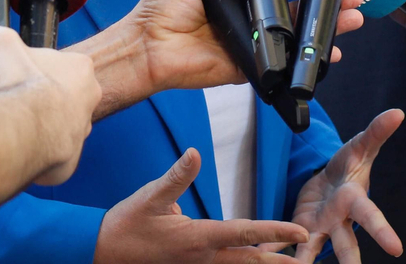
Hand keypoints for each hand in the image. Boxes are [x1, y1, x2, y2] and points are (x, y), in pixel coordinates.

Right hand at [0, 5, 97, 184]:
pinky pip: (55, 158)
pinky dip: (39, 156)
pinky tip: (20, 151)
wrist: (21, 131)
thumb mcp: (0, 46)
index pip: (68, 66)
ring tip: (18, 128)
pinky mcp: (68, 162)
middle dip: (47, 100)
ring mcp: (81, 133)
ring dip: (44, 128)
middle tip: (22, 103)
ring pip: (63, 128)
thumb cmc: (19, 85)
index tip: (27, 76)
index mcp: (81, 70)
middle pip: (69, 98)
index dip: (44, 70)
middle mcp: (89, 102)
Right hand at [94, 149, 307, 263]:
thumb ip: (176, 176)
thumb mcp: (150, 196)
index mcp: (198, 240)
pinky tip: (249, 258)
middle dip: (279, 260)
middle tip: (305, 257)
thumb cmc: (126, 225)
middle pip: (249, 261)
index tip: (299, 234)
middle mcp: (202, 259)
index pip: (245, 234)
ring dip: (261, 263)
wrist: (101, 254)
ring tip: (287, 261)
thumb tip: (195, 152)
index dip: (275, 233)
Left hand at [126, 0, 365, 95]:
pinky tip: (330, 52)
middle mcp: (250, 13)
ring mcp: (254, 39)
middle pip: (298, 4)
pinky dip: (310, 58)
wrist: (145, 48)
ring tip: (353, 17)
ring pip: (298, 32)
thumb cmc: (159, 9)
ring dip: (328, 25)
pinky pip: (285, 61)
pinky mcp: (252, 65)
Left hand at [268, 109, 404, 261]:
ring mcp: (320, 227)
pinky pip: (287, 240)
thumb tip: (398, 112)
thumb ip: (376, 131)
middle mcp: (339, 220)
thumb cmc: (351, 165)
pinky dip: (275, 248)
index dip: (383, 232)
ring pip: (313, 251)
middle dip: (349, 262)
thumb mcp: (361, 145)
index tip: (396, 249)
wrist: (331, 179)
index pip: (371, 216)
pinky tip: (261, 254)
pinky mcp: (301, 227)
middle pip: (346, 245)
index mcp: (355, 200)